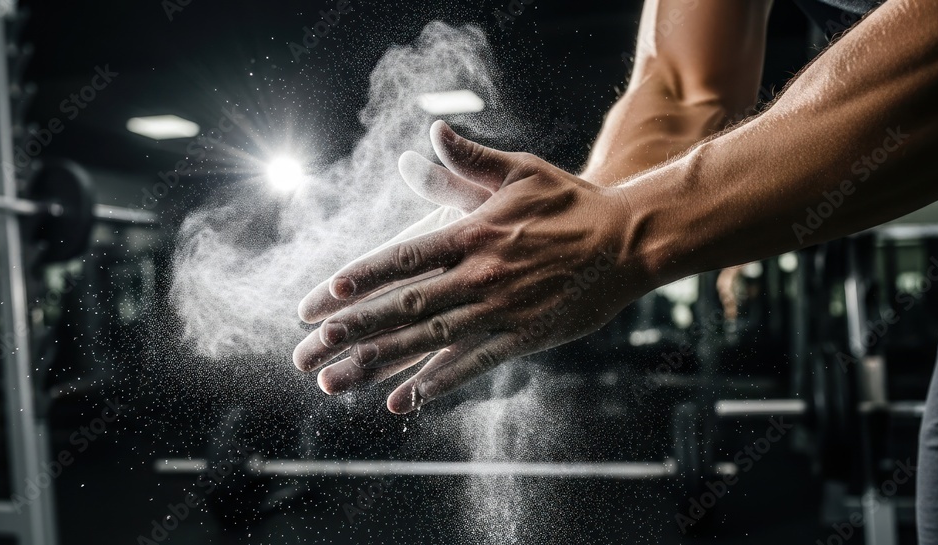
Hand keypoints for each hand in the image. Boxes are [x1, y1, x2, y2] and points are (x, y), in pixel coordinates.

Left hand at [295, 121, 656, 412]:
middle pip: (405, 306)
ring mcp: (501, 311)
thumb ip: (467, 162)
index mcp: (475, 234)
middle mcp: (481, 275)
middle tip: (308, 349)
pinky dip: (435, 384)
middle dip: (352, 328)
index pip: (405, 258)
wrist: (629, 241)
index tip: (322, 296)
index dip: (361, 278)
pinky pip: (472, 365)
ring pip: (428, 342)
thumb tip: (427, 135)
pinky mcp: (523, 338)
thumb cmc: (570, 203)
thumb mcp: (520, 172)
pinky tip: (400, 401)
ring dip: (377, 362)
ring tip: (334, 380)